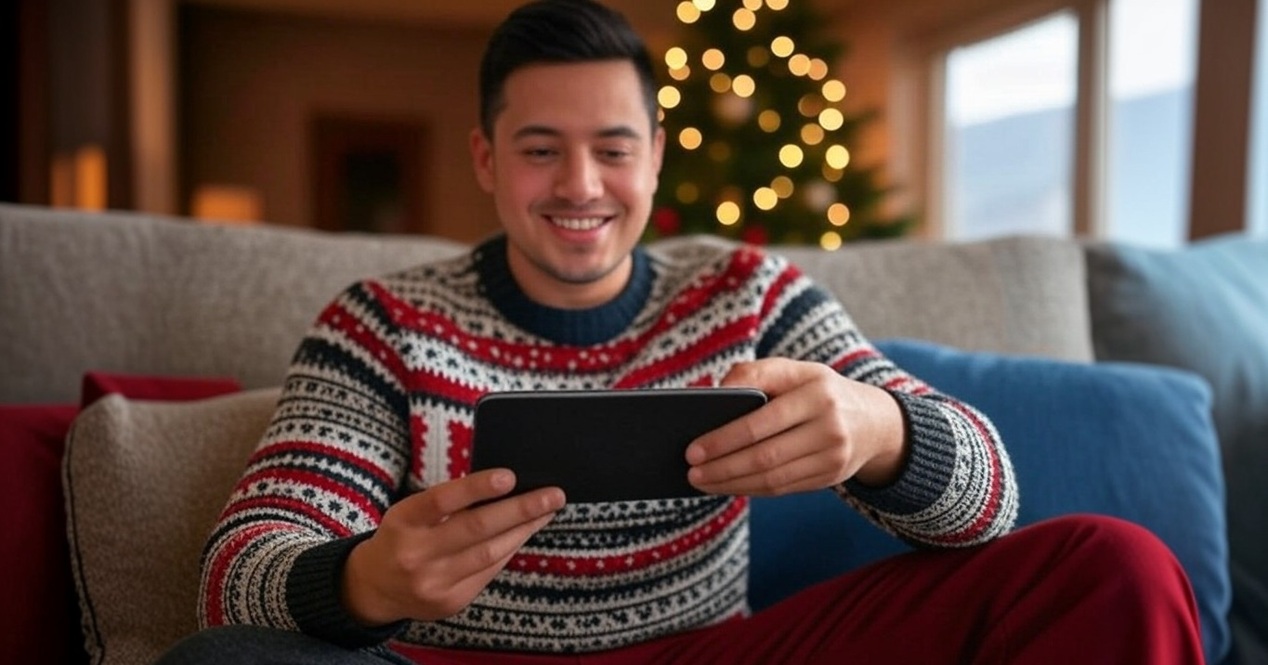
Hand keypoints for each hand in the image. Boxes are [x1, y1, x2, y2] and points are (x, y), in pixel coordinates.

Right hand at [341, 469, 564, 625]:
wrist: (375, 587)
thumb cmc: (402, 535)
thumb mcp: (410, 512)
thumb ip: (447, 502)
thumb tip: (505, 487)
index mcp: (404, 521)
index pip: (443, 499)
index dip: (477, 487)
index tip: (510, 477)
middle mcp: (416, 554)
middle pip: (476, 528)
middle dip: (521, 510)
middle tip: (554, 496)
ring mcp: (434, 582)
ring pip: (490, 553)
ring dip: (524, 530)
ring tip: (547, 512)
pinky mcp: (450, 602)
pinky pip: (488, 571)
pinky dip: (509, 550)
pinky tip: (524, 533)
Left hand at [685, 359, 905, 495]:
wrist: (873, 421)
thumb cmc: (817, 390)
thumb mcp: (794, 371)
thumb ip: (755, 373)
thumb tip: (715, 394)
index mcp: (817, 393)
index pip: (762, 422)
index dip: (724, 439)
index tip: (693, 449)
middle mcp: (830, 426)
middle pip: (765, 456)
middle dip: (722, 467)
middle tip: (691, 472)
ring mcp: (834, 456)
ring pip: (773, 478)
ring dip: (732, 484)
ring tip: (702, 482)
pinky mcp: (831, 477)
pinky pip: (783, 488)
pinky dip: (751, 489)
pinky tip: (727, 486)